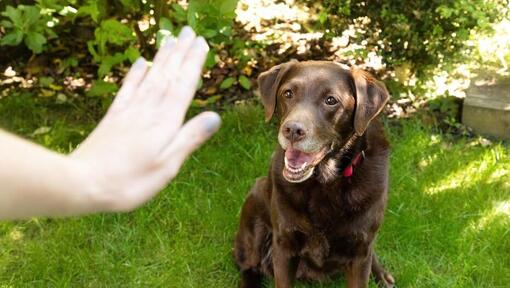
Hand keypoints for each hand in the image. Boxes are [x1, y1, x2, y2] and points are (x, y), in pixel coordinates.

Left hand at [71, 27, 220, 211]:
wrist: (82, 183)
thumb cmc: (130, 181)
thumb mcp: (167, 166)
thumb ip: (190, 138)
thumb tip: (215, 117)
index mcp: (165, 122)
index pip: (183, 85)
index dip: (193, 63)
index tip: (201, 42)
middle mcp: (148, 110)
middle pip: (167, 75)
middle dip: (179, 52)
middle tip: (188, 31)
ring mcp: (129, 112)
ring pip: (150, 77)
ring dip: (162, 57)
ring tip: (170, 39)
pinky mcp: (114, 118)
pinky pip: (127, 89)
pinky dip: (136, 73)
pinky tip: (141, 62)